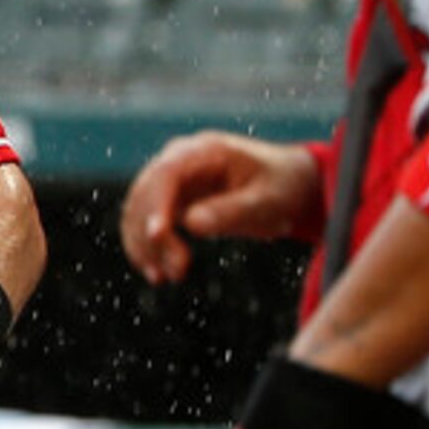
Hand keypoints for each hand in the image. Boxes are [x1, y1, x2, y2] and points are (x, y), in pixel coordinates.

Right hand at [120, 130, 323, 284]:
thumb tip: (190, 224)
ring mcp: (172, 179)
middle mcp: (179, 160)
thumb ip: (232, 211)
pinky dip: (145, 247)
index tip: (158, 236)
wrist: (289, 184)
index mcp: (205, 151)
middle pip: (145, 193)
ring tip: (163, 277)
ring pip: (138, 210)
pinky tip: (156, 273)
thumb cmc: (282, 187)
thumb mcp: (267, 201)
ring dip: (144, 245)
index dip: (156, 203)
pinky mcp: (171, 200)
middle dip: (151, 233)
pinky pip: (146, 222)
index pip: (166, 174)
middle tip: (176, 271)